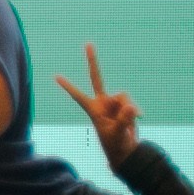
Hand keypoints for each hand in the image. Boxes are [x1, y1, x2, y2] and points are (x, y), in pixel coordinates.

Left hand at [54, 43, 141, 169]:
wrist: (126, 150)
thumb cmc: (116, 144)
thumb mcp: (118, 134)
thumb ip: (124, 120)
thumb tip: (131, 107)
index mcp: (93, 110)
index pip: (78, 96)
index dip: (68, 86)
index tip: (56, 76)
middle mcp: (101, 102)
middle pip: (97, 78)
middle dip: (92, 61)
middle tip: (88, 44)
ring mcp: (113, 102)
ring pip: (122, 95)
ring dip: (128, 108)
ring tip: (127, 123)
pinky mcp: (124, 105)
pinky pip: (131, 102)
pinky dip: (135, 111)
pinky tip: (138, 118)